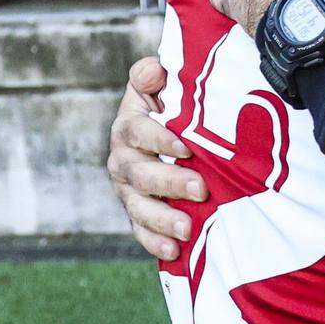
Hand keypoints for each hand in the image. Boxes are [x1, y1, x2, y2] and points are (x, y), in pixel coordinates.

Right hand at [106, 56, 206, 261]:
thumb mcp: (167, 87)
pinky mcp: (140, 213)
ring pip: (138, 206)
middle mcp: (124, 159)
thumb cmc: (177, 108)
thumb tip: (153, 71)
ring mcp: (129, 190)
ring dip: (161, 218)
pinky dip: (155, 242)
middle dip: (168, 182)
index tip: (187, 147)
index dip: (160, 139)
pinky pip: (141, 231)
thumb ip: (155, 75)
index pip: (138, 132)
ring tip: (186, 228)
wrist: (178, 136)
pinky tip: (174, 252)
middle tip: (200, 188)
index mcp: (130, 127)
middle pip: (139, 174)